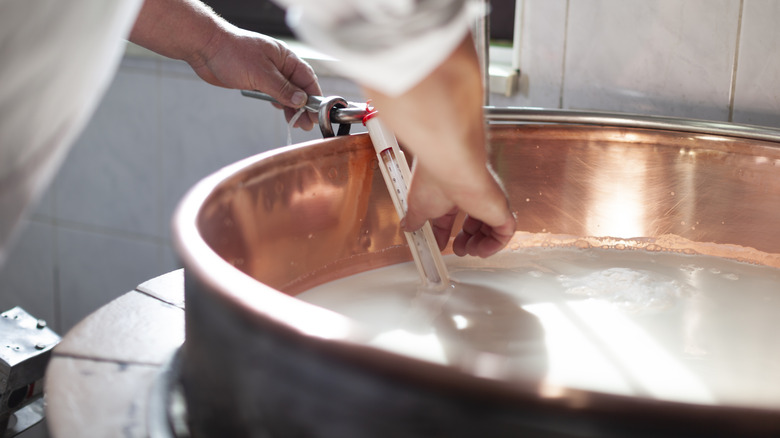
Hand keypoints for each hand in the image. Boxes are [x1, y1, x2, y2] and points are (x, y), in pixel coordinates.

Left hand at [129, 0, 320, 129]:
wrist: (205, 48)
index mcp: (285, 58)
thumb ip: (282, 89)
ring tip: (296, 124)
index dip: (314, 97)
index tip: (317, 113)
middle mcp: (279, 65)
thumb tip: (301, 101)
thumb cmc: (232, 53)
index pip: (307, 79)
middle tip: (306, 125)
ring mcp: (267, 73)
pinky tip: (283, 114)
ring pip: (286, 93)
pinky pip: (274, 94)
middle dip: (304, 107)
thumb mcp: (260, 74)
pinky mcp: (256, 80)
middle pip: (299, 88)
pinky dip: (279, 104)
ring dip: (292, 108)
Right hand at [364, 35, 515, 257]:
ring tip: (467, 250)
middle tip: (457, 248)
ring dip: (479, 243)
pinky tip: (480, 249)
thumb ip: (407, 207)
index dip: (448, 226)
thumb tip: (401, 221)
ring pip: (490, 225)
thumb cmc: (430, 168)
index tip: (441, 239)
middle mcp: (469, 189)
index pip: (453, 208)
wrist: (449, 156)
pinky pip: (505, 231)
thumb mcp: (413, 196)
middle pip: (473, 217)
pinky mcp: (499, 206)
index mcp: (449, 183)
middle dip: (465, 236)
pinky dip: (494, 246)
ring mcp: (486, 197)